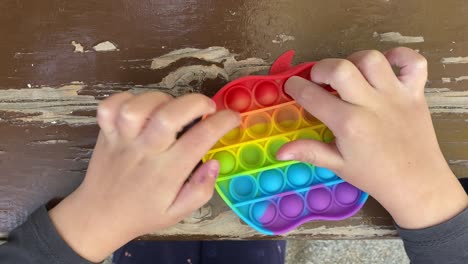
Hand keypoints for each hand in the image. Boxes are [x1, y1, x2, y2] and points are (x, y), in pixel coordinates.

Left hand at [49, 92, 239, 261]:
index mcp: (167, 172)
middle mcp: (144, 152)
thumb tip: (214, 162)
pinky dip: (127, 99)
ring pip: (138, 107)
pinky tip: (141, 109)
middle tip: (206, 107)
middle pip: (168, 116)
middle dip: (195, 102)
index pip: (200, 139)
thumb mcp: (178, 213)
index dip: (222, 122)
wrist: (99, 218)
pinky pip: (110, 106)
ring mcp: (121, 140)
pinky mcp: (104, 133)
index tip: (233, 118)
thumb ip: (201, 190)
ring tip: (171, 108)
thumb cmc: (143, 214)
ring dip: (161, 99)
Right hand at [278, 47, 466, 229]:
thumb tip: (279, 151)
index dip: (296, 87)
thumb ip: (309, 152)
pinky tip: (386, 66)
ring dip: (354, 60)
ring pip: (372, 59)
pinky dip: (399, 56)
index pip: (313, 96)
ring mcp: (396, 95)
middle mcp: (371, 104)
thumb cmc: (374, 176)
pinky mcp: (416, 92)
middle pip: (341, 68)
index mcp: (349, 124)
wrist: (417, 184)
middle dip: (321, 68)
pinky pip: (413, 62)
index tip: (292, 86)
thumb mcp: (338, 165)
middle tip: (319, 79)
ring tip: (349, 74)